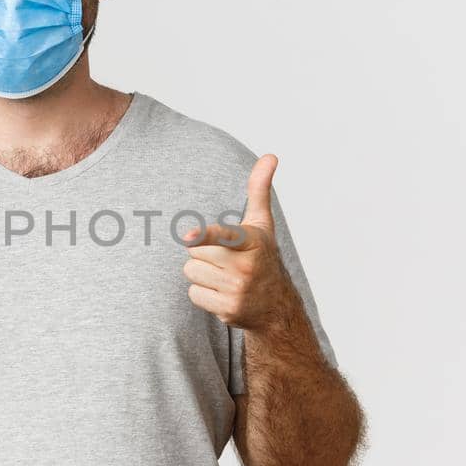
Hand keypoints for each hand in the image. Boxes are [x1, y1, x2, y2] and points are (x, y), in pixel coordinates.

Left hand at [182, 154, 302, 330]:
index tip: (189, 236)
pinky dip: (202, 293)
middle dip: (203, 253)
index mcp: (252, 242)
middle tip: (224, 258)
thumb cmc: (262, 256)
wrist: (276, 305)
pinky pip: (193, 294)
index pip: (223, 236)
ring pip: (191, 273)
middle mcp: (246, 268)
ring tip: (223, 275)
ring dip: (201, 273)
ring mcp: (237, 290)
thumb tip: (270, 155)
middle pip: (195, 253)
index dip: (205, 235)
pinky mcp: (227, 310)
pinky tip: (221, 292)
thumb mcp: (263, 223)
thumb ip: (259, 189)